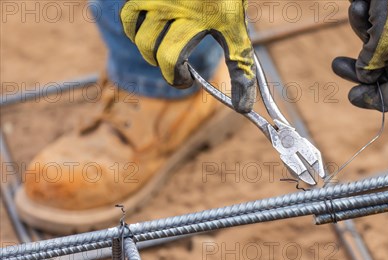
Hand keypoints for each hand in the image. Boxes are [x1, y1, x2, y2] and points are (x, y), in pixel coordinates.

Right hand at [121, 0, 255, 112]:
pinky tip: (149, 30)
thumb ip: (240, 67)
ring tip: (160, 49)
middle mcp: (169, 5)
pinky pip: (129, 12)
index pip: (171, 59)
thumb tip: (243, 106)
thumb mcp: (236, 30)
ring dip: (145, 46)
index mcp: (194, 19)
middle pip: (149, 47)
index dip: (176, 78)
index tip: (187, 81)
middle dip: (162, 65)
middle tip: (177, 67)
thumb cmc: (226, 0)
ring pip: (134, 29)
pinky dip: (134, 25)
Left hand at [332, 0, 387, 110]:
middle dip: (358, 69)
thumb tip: (365, 77)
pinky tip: (363, 0)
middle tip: (336, 65)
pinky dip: (363, 14)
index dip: (377, 99)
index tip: (352, 95)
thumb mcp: (385, 37)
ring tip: (360, 8)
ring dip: (360, 30)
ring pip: (373, 47)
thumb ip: (373, 62)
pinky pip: (372, 25)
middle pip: (383, 74)